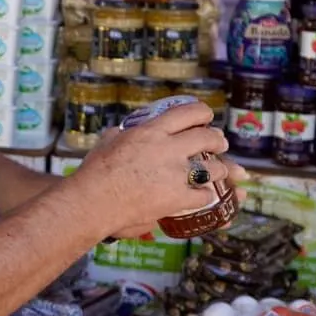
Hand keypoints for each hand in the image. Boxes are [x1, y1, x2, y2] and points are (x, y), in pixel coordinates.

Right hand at [74, 101, 238, 238]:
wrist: (93, 201)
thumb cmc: (95, 171)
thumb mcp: (108, 140)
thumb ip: (124, 134)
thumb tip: (125, 132)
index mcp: (152, 131)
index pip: (189, 113)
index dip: (203, 113)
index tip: (206, 116)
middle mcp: (169, 149)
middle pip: (208, 138)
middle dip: (218, 140)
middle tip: (220, 143)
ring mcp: (176, 175)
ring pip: (213, 168)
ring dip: (220, 168)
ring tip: (222, 170)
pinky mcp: (178, 199)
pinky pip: (204, 196)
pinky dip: (206, 196)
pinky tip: (205, 197)